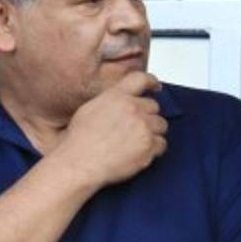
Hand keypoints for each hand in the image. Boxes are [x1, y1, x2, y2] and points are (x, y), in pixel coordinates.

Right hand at [52, 71, 166, 190]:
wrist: (79, 163)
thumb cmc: (78, 141)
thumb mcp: (88, 110)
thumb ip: (110, 101)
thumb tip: (122, 101)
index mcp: (116, 97)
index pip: (140, 79)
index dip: (150, 82)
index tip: (155, 87)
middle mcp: (132, 108)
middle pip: (154, 106)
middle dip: (147, 116)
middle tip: (134, 127)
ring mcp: (143, 127)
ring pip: (161, 125)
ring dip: (152, 132)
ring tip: (135, 142)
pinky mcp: (149, 146)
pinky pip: (162, 144)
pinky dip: (153, 149)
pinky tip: (137, 153)